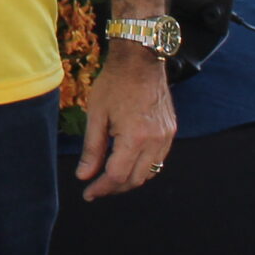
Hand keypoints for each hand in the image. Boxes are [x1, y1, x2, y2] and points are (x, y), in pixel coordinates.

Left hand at [76, 42, 176, 200]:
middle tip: (95, 188)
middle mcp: (155, 141)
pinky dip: (142, 167)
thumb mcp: (96, 115)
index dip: (101, 188)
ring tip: (108, 178)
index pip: (117, 176)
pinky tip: (126, 162)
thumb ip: (91, 149)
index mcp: (135, 136)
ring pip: (149, 173)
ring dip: (129, 180)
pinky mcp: (170, 132)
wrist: (140, 60)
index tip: (88, 193)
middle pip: (135, 179)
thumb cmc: (114, 84)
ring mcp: (166, 137)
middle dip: (114, 188)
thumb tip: (84, 176)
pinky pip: (158, 160)